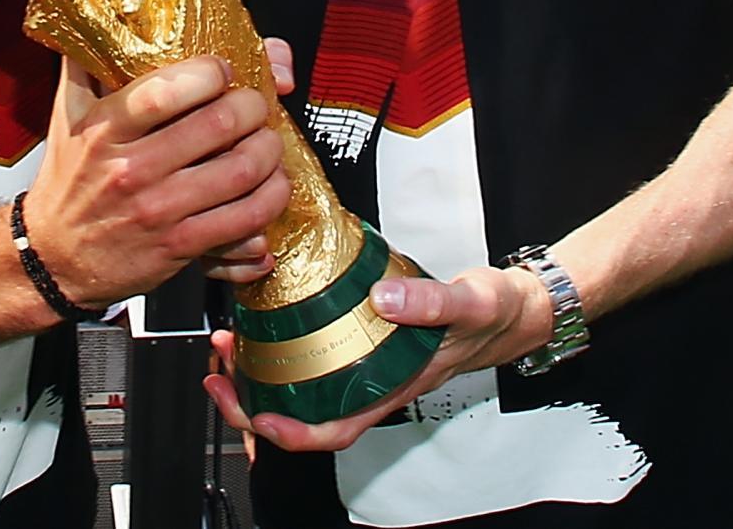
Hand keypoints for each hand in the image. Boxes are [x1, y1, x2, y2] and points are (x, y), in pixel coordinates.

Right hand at [20, 55, 289, 309]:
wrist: (54, 258)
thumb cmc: (67, 183)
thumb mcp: (66, 116)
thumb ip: (86, 62)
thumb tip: (99, 9)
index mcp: (106, 130)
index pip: (166, 90)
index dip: (210, 72)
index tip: (222, 69)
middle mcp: (133, 169)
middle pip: (218, 125)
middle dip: (252, 106)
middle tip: (255, 103)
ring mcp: (159, 210)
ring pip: (240, 171)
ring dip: (268, 150)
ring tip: (267, 140)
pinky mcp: (180, 246)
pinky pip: (244, 218)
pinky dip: (271, 197)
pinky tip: (272, 184)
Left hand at [204, 261, 554, 452]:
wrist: (512, 307)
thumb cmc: (493, 314)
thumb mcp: (468, 303)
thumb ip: (430, 301)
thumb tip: (385, 299)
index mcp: (394, 387)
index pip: (337, 429)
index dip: (294, 432)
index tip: (259, 415)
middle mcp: (373, 384)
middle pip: (306, 415)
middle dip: (254, 402)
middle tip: (220, 374)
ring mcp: (366, 367)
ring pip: (304, 387)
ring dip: (261, 373)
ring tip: (229, 345)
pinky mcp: (362, 342)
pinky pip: (315, 357)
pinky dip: (283, 345)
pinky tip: (267, 320)